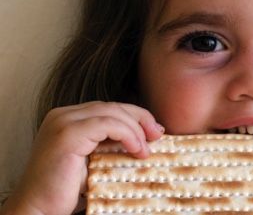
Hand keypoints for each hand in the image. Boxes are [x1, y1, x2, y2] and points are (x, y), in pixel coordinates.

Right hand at [0, 101, 163, 214]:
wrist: (38, 209)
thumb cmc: (64, 190)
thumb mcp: (94, 160)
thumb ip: (110, 145)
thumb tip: (144, 138)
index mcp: (68, 119)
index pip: (108, 108)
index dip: (134, 116)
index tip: (154, 131)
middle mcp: (63, 115)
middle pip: (112, 106)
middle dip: (140, 118)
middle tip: (157, 134)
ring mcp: (63, 122)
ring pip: (112, 112)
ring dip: (136, 129)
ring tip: (145, 149)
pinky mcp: (67, 134)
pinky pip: (107, 124)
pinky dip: (127, 134)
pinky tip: (136, 149)